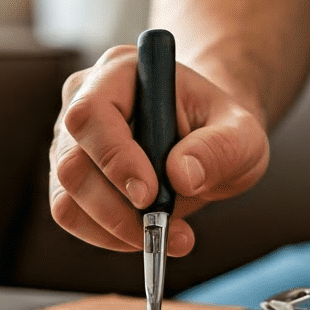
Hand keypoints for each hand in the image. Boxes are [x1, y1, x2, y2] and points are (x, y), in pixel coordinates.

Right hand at [49, 45, 269, 254]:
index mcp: (120, 72)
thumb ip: (219, 149)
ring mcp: (70, 141)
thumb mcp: (241, 134)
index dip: (115, 158)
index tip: (149, 196)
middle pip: (72, 164)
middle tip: (164, 228)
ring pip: (67, 198)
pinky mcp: (70, 178)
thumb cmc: (219, 127)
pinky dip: (109, 236)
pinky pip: (72, 216)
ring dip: (115, 229)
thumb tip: (182, 175)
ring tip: (168, 235)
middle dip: (117, 210)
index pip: (91, 113)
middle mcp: (82, 101)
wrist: (205, 139)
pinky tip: (147, 233)